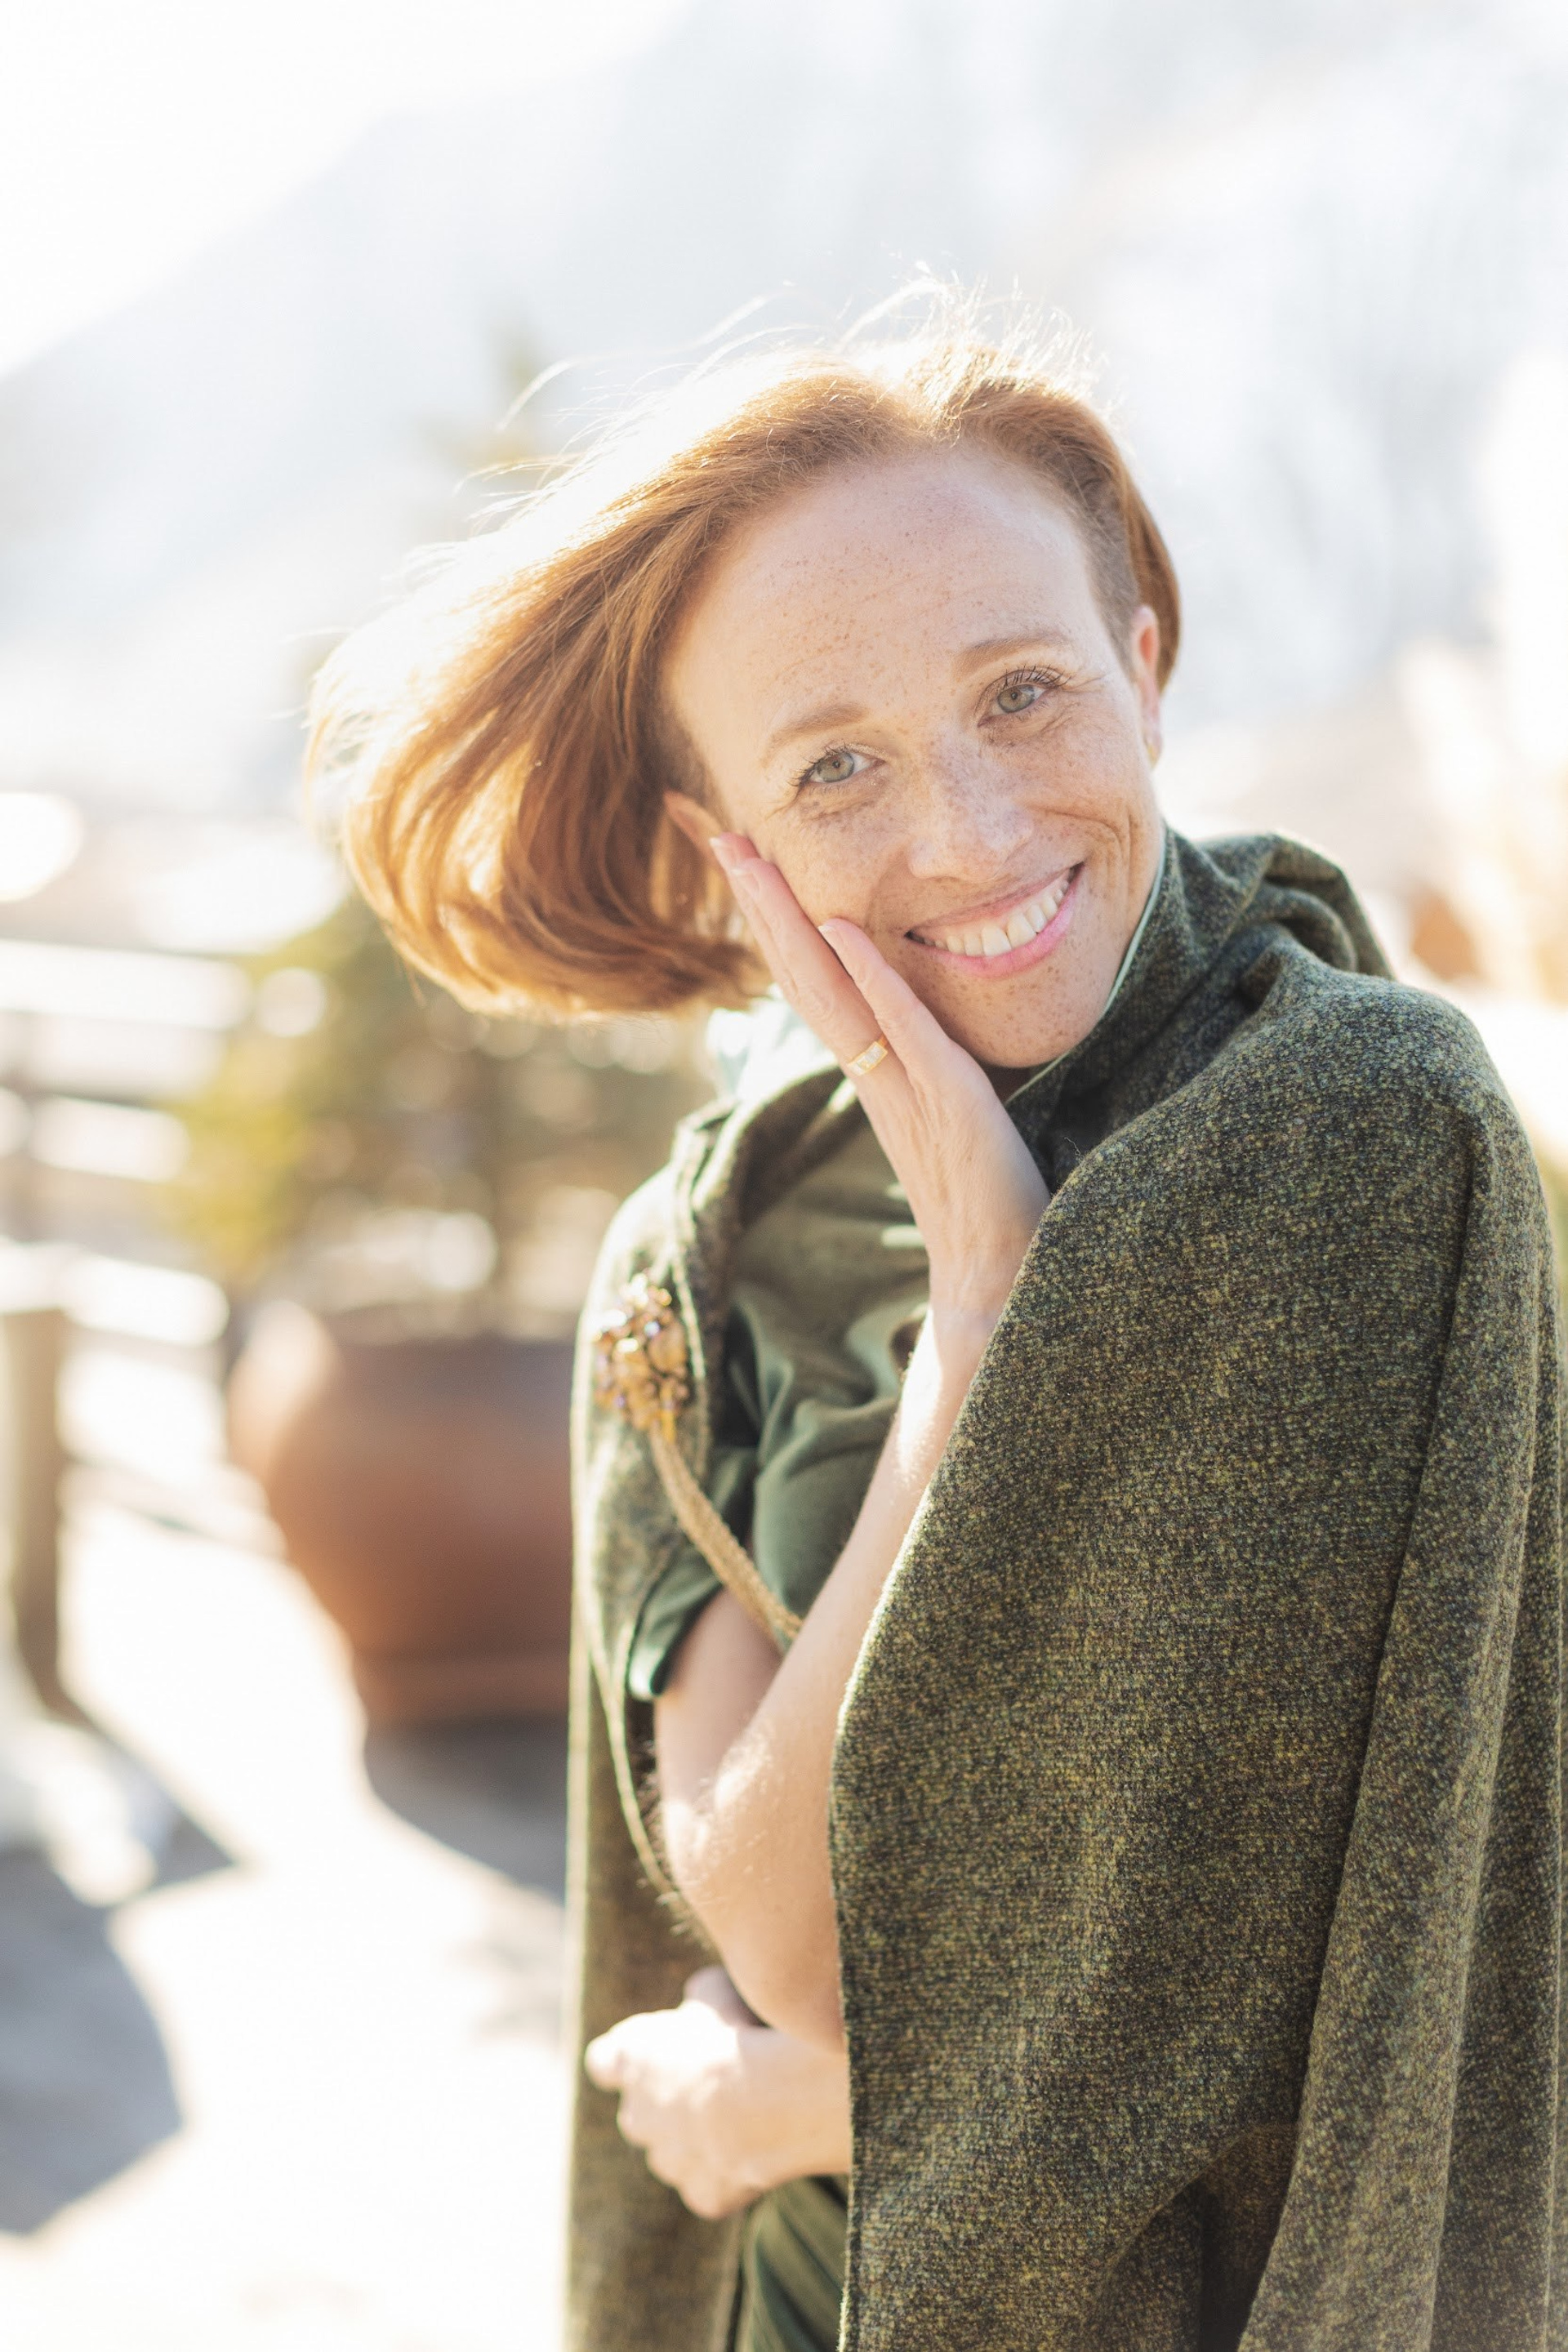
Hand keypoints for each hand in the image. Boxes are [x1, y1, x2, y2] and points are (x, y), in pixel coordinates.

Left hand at [584, 1967, 851, 2217]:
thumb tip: (698, 1998)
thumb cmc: (738, 2035)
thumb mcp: (716, 1992)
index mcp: (632, 2059)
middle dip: (669, 2104)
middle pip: (640, 2115)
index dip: (622, 2058)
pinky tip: (763, 2150)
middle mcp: (638, 2116)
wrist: (768, 2102)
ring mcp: (669, 2163)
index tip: (647, 2054)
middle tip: (718, 2085)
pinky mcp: (703, 2196)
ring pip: (676, 2155)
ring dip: (699, 2142)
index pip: (604, 2061)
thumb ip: (698, 1998)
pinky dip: (732, 2174)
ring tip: (750, 2117)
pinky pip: (713, 2186)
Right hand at [711, 835, 1046, 1321]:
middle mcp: (876, 1079)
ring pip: (833, 996)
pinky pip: (906, 1031)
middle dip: (764, 904)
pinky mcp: (950, 1107)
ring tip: (753, 860)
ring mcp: (906, 1092)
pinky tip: (843, 926)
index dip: (781, 926)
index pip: (818, 988)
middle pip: (804, 979)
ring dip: (792, 923)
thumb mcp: (955, 1124)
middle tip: (724, 836)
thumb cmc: (989, 1211)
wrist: (998, 1286)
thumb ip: (936, 1077)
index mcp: (878, 1078)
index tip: (751, 865)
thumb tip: (933, 1039)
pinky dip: (873, 976)